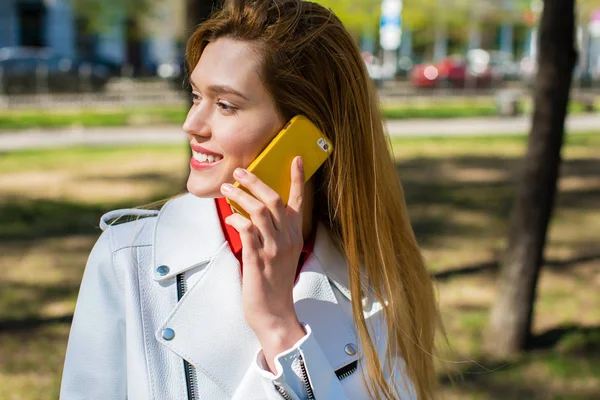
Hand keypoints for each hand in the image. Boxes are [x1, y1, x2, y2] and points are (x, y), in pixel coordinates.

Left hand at [220, 156, 306, 369]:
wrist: (275, 312)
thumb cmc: (275, 283)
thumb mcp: (282, 254)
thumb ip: (274, 233)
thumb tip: (255, 212)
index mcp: (294, 235)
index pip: (297, 201)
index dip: (297, 179)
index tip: (295, 158)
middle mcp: (287, 239)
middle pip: (273, 199)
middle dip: (254, 181)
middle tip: (238, 172)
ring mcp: (273, 249)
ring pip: (258, 211)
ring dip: (240, 197)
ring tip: (226, 190)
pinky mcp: (258, 260)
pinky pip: (247, 231)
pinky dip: (237, 219)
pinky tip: (230, 217)